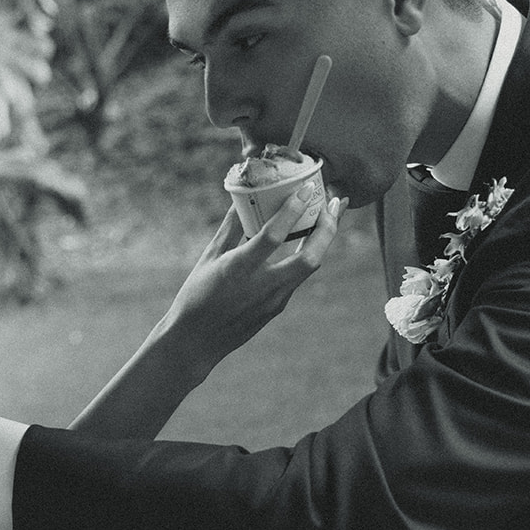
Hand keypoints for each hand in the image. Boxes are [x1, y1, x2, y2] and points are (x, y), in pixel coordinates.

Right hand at [161, 192, 347, 374]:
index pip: (274, 236)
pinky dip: (305, 255)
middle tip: (333, 202)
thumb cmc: (196, 296)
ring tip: (328, 215)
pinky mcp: (277, 308)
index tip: (307, 188)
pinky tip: (307, 240)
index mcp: (239, 269)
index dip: (293, 210)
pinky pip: (297, 277)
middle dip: (328, 228)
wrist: (197, 341)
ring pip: (309, 267)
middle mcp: (262, 286)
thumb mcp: (208, 257)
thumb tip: (242, 198)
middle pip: (310, 257)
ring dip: (323, 240)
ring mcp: (274, 300)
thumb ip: (230, 228)